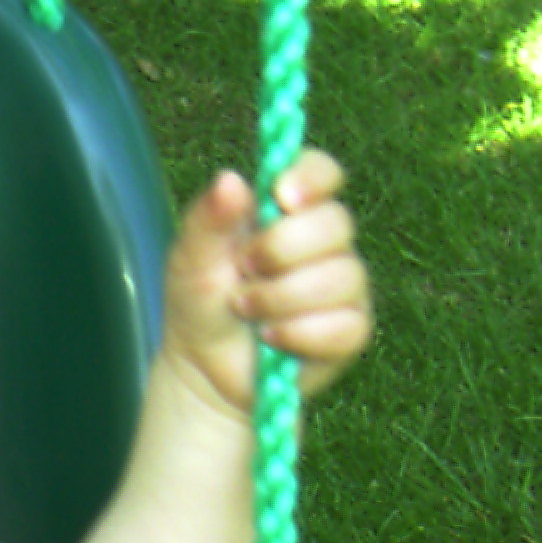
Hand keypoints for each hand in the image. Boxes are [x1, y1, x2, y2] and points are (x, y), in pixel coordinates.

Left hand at [160, 148, 372, 415]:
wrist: (204, 370)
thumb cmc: (198, 304)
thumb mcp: (190, 258)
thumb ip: (208, 218)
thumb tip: (231, 178)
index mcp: (284, 212)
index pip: (321, 173)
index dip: (312, 178)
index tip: (282, 198)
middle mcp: (322, 242)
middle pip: (336, 223)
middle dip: (281, 250)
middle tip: (243, 270)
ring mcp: (343, 285)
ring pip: (341, 276)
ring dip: (281, 298)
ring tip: (246, 309)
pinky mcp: (351, 329)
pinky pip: (345, 324)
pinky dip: (299, 333)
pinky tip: (272, 338)